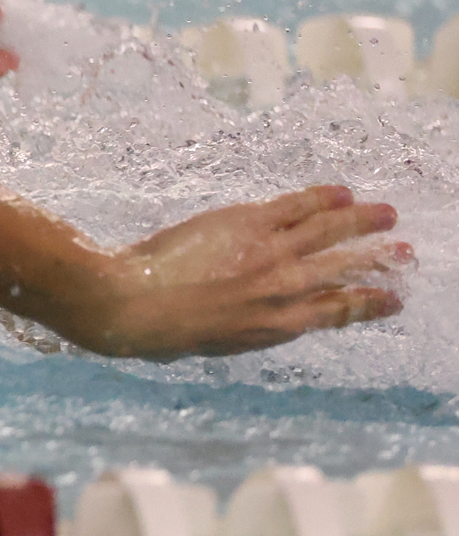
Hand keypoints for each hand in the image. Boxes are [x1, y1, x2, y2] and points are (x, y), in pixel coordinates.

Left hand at [53, 186, 405, 360]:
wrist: (130, 305)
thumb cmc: (162, 332)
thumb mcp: (219, 343)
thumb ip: (251, 326)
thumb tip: (263, 316)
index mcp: (277, 328)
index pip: (337, 314)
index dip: (369, 304)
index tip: (393, 299)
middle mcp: (283, 291)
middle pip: (343, 269)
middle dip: (378, 260)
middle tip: (405, 251)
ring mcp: (269, 254)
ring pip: (330, 231)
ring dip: (363, 221)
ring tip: (387, 214)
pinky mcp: (246, 223)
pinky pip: (295, 205)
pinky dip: (321, 197)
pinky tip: (341, 192)